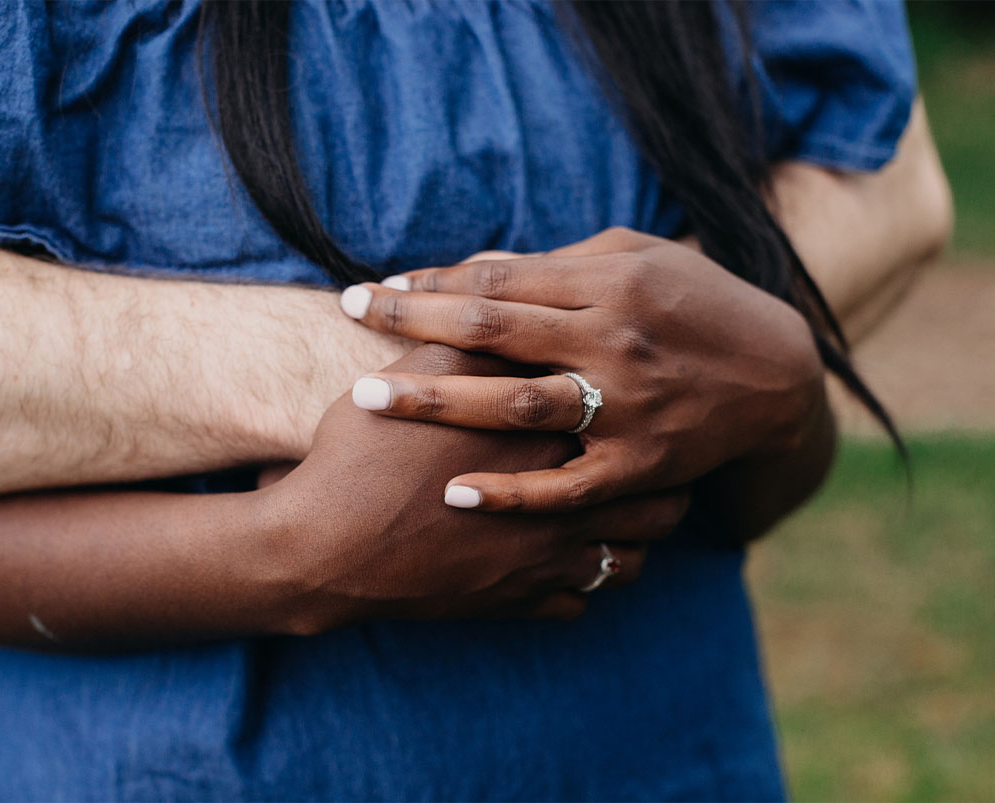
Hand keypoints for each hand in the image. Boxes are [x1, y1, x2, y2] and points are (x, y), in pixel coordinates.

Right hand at [254, 343, 688, 632]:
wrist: (325, 547)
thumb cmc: (365, 453)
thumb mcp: (415, 377)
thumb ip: (470, 338)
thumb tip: (501, 295)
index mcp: (543, 435)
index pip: (625, 414)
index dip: (644, 400)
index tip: (650, 386)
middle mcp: (561, 501)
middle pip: (655, 497)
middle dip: (669, 477)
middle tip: (661, 457)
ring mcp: (545, 560)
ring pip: (632, 557)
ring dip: (638, 535)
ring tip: (633, 513)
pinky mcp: (518, 603)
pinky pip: (579, 602)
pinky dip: (585, 583)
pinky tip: (577, 560)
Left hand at [336, 227, 826, 511]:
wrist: (777, 380)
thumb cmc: (698, 304)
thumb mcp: (638, 261)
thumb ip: (557, 265)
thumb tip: (476, 270)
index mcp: (611, 282)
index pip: (501, 278)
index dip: (433, 280)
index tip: (379, 287)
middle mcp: (614, 340)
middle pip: (494, 329)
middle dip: (414, 320)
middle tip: (350, 315)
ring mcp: (628, 407)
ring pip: (516, 405)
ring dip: (438, 400)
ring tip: (371, 397)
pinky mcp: (640, 466)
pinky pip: (565, 486)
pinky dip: (511, 494)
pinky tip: (454, 494)